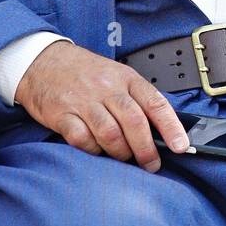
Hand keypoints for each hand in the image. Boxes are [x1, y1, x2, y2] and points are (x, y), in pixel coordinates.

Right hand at [14, 41, 189, 171]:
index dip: (171, 127)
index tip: (181, 146)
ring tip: (125, 158)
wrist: (43, 61)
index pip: (155, 103)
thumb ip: (136, 98)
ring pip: (110, 134)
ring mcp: (84, 101)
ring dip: (121, 152)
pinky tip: (97, 150)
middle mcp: (107, 88)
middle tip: (152, 164)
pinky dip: (93, 150)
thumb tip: (161, 129)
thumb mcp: (117, 75)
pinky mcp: (63, 114)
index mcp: (127, 78)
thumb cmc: (86, 72)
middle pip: (134, 122)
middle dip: (146, 149)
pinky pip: (82, 139)